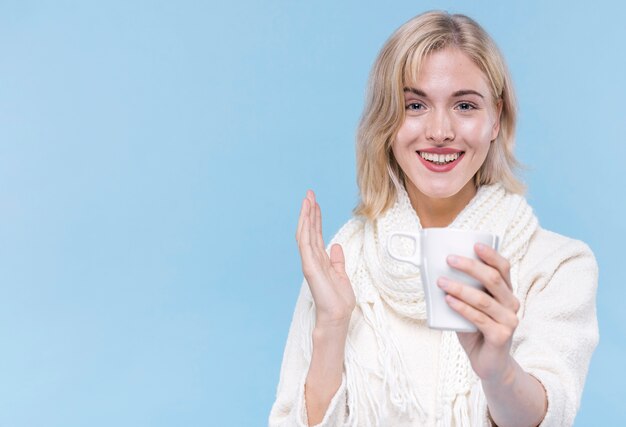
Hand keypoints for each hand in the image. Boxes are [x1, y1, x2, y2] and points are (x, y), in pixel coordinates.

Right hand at [296, 190, 354, 328]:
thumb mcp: (341, 274)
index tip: (315, 202)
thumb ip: (337, 260)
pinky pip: (305, 245)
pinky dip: (305, 230)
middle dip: (309, 211)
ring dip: (306, 216)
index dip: (315, 217)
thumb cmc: (339, 300)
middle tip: (309, 194)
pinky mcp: (309, 267)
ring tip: (307, 200)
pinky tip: (306, 217)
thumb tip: (336, 246)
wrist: (338, 316)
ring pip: (305, 234)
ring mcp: (309, 262)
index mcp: (320, 259)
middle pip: (309, 230)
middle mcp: (312, 259)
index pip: (316, 234)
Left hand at [437, 243, 519, 383]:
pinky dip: (462, 308)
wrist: (489, 364)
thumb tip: (433, 272)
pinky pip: (479, 318)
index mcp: (506, 292)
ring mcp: (509, 320)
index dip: (491, 255)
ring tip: (441, 282)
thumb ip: (460, 291)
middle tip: (449, 259)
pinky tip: (449, 301)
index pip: (503, 268)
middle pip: (494, 279)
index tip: (475, 244)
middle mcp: (512, 304)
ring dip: (460, 288)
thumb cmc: (475, 330)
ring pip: (483, 299)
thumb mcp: (469, 307)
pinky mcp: (501, 336)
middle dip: (470, 266)